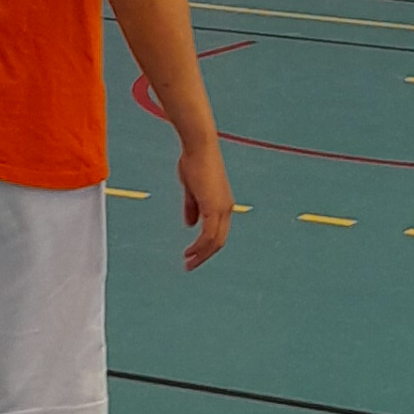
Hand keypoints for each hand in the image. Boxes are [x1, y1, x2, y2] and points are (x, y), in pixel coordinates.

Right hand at [178, 132, 234, 270]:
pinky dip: (200, 246)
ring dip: (201, 255)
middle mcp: (226, 208)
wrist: (199, 147)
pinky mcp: (214, 206)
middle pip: (219, 241)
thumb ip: (192, 206)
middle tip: (190, 265)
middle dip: (204, 255)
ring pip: (215, 241)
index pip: (219, 232)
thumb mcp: (192, 189)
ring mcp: (222, 208)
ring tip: (187, 263)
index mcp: (223, 204)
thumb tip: (190, 225)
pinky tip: (190, 252)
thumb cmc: (195, 162)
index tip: (192, 254)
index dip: (206, 246)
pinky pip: (208, 234)